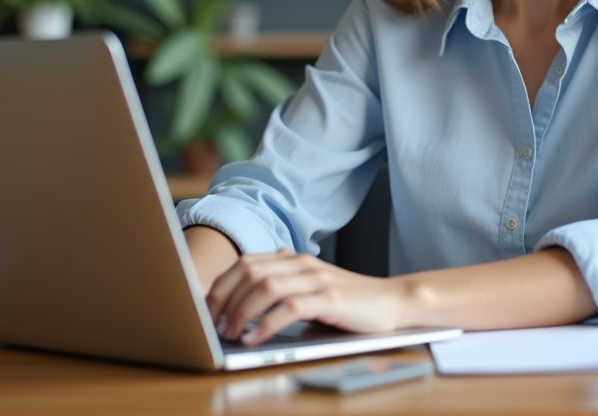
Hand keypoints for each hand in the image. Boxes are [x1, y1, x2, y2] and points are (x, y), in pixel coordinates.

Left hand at [206, 248, 410, 344]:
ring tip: (230, 334)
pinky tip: (256, 338)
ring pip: (265, 287)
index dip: (220, 286)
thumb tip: (235, 313)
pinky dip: (267, 324)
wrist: (391, 302)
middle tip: (214, 326)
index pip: (244, 264)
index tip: (206, 310)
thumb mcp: (308, 292)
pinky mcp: (330, 298)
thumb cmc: (347, 303)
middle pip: (249, 272)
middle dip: (224, 300)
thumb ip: (279, 293)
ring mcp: (317, 278)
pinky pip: (289, 307)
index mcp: (293, 259)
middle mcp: (302, 263)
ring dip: (241, 312)